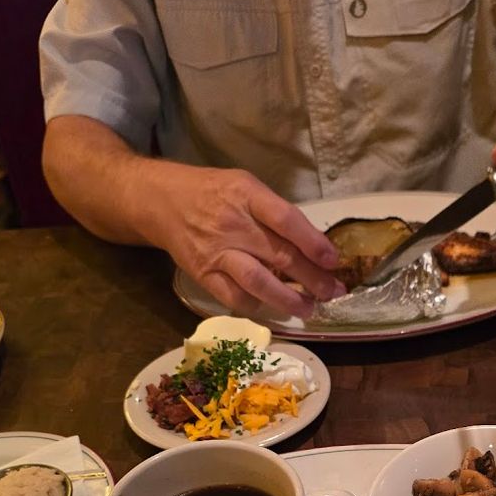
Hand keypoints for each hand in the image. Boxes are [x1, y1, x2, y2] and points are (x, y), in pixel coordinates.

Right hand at [144, 163, 345, 317]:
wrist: (161, 202)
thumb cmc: (212, 192)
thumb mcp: (245, 186)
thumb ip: (274, 212)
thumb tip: (312, 245)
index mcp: (246, 194)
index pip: (286, 219)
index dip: (313, 242)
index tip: (334, 260)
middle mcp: (232, 224)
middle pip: (279, 255)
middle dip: (312, 278)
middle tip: (334, 292)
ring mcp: (216, 252)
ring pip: (259, 282)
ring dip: (288, 299)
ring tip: (309, 309)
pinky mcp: (203, 275)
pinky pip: (234, 297)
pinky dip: (256, 306)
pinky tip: (272, 308)